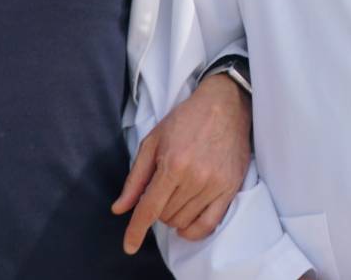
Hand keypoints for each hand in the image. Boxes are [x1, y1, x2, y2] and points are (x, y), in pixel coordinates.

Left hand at [113, 72, 252, 250]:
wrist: (225, 105)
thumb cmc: (186, 120)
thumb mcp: (152, 142)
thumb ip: (136, 179)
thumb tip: (120, 209)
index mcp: (173, 164)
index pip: (149, 209)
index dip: (135, 231)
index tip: (128, 246)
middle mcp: (195, 178)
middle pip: (165, 216)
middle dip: (156, 209)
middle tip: (160, 190)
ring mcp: (215, 185)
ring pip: (184, 221)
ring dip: (173, 215)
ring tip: (175, 196)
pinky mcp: (230, 189)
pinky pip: (209, 224)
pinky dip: (194, 231)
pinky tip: (186, 224)